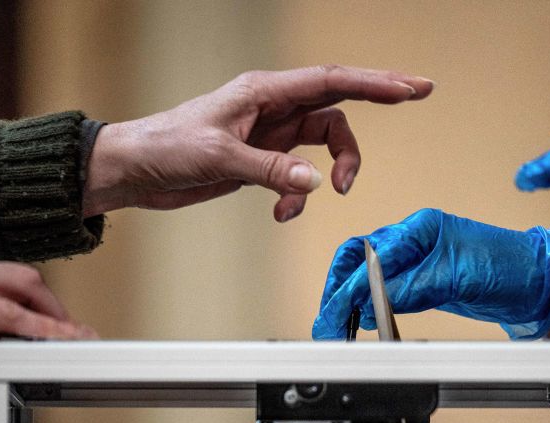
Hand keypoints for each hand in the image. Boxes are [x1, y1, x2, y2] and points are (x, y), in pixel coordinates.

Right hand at [0, 235, 95, 380]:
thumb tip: (11, 329)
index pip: (5, 275)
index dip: (36, 300)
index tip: (55, 320)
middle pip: (23, 277)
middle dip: (54, 306)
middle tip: (75, 331)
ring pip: (23, 290)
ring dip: (56, 318)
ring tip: (79, 338)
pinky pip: (9, 315)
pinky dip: (39, 329)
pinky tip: (57, 340)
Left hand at [84, 65, 433, 221]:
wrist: (133, 171)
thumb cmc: (164, 147)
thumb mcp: (219, 158)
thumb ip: (271, 170)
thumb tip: (316, 182)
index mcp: (263, 91)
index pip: (332, 81)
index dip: (376, 82)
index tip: (411, 86)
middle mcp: (271, 107)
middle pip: (338, 105)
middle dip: (376, 104)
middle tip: (416, 98)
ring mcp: (268, 134)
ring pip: (323, 144)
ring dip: (332, 170)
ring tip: (329, 193)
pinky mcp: (259, 161)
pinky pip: (298, 177)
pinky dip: (298, 198)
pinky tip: (281, 214)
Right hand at [311, 208, 549, 339]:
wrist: (539, 282)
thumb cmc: (509, 266)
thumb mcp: (458, 277)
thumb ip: (413, 287)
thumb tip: (372, 301)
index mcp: (421, 228)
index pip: (371, 256)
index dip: (351, 287)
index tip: (340, 314)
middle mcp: (414, 239)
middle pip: (357, 259)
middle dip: (337, 291)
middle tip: (328, 323)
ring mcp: (417, 260)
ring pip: (365, 274)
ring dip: (346, 299)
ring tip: (335, 326)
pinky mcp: (423, 281)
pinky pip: (384, 290)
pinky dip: (365, 305)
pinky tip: (358, 320)